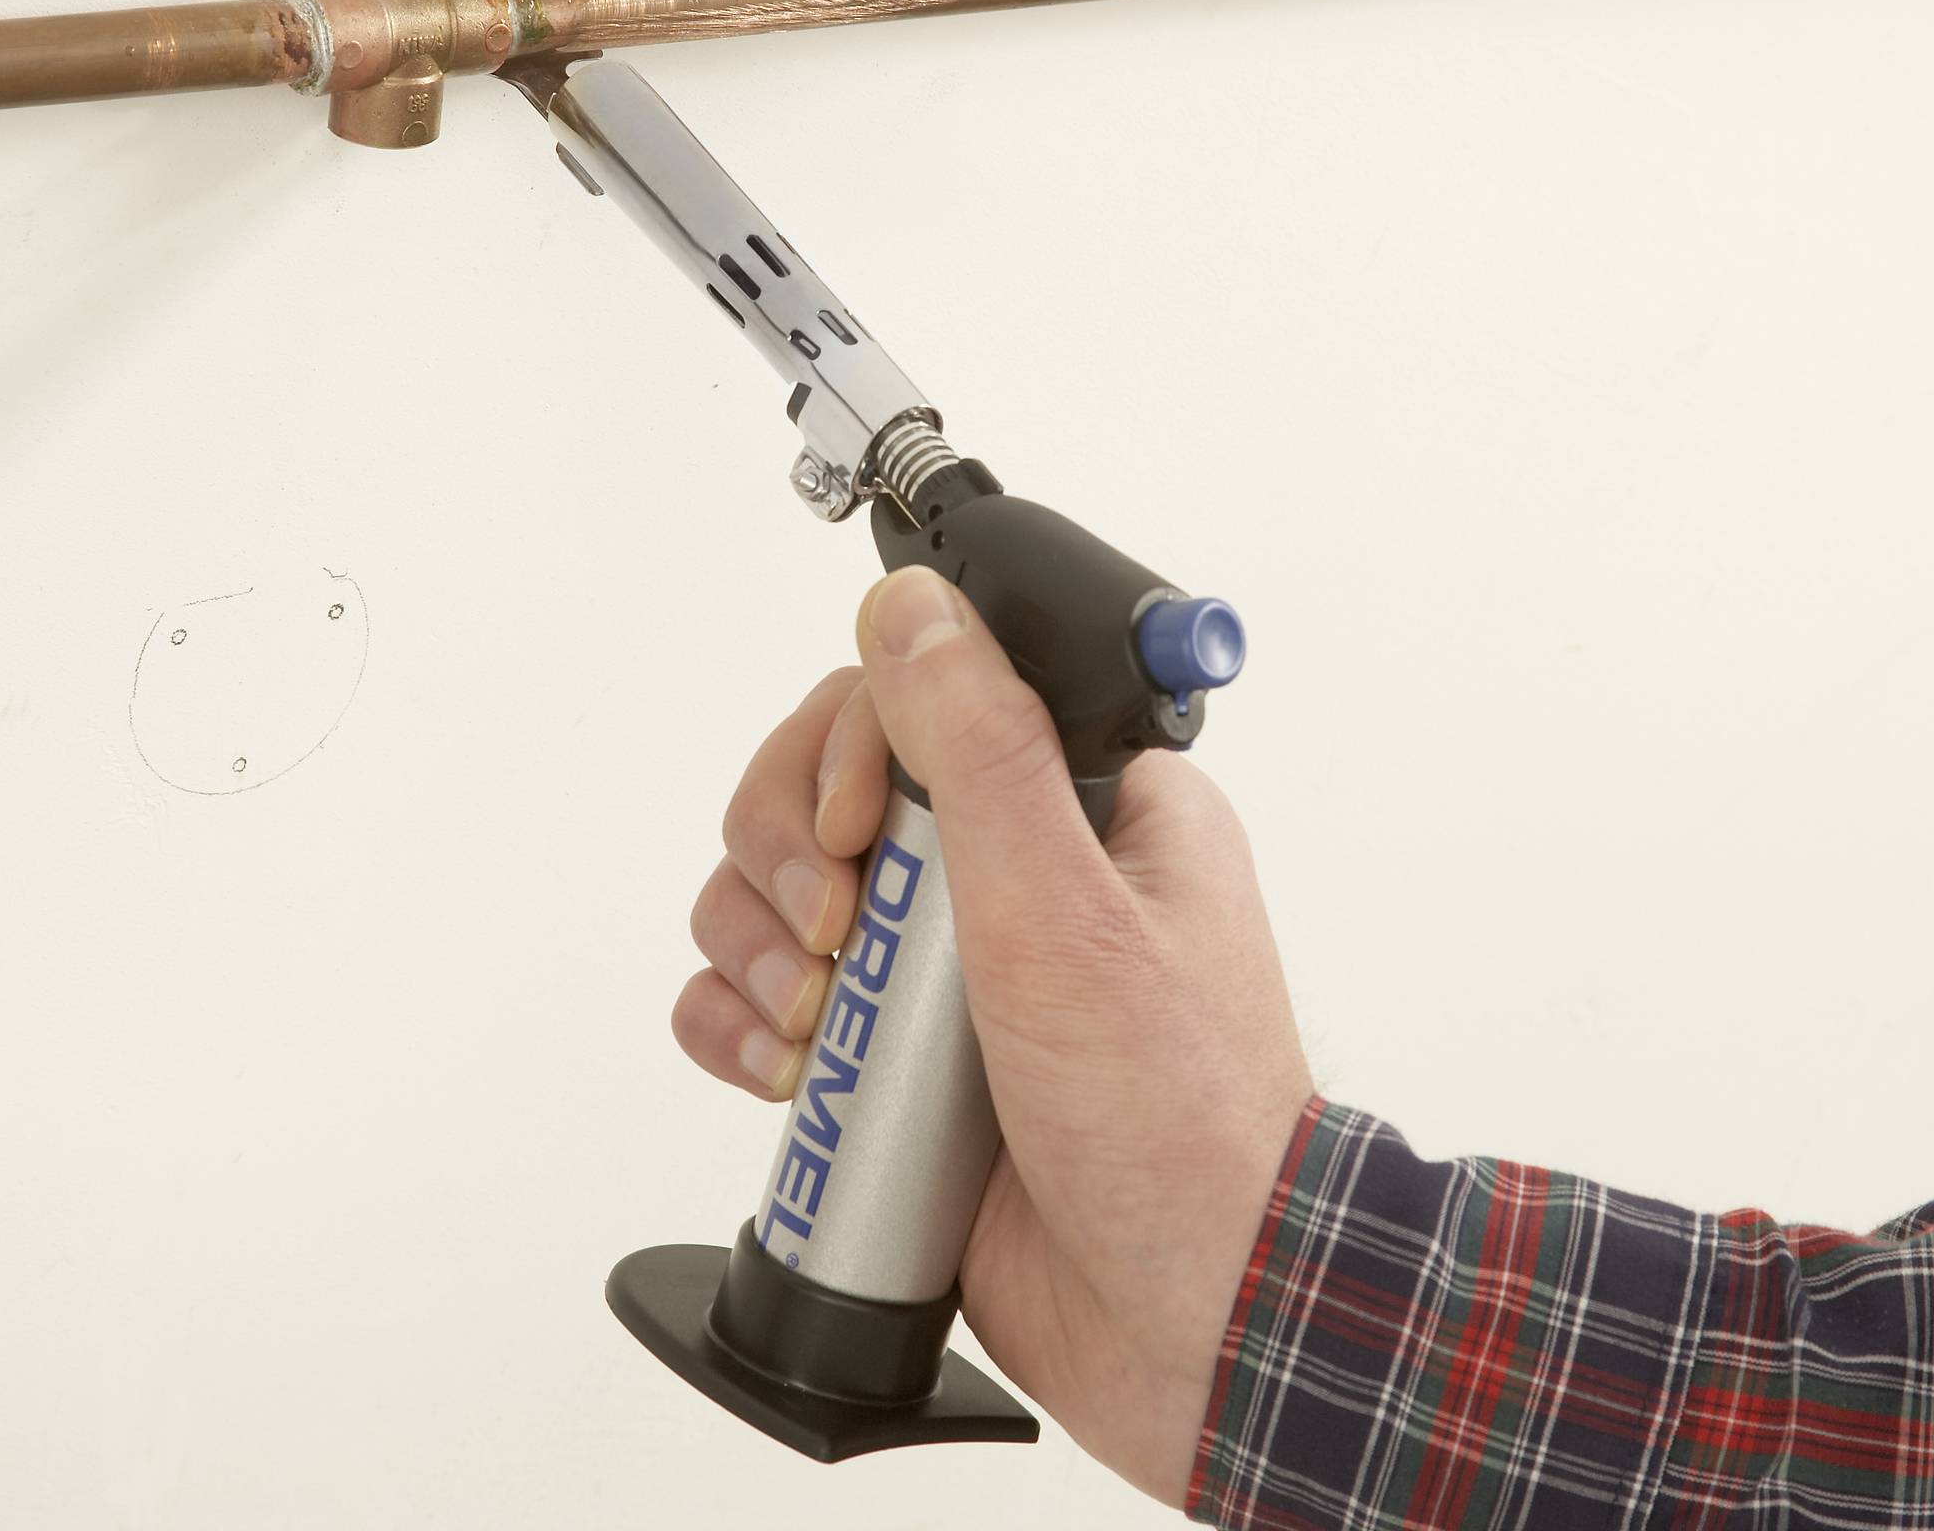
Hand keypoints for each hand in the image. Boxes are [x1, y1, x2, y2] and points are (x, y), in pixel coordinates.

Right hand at [673, 566, 1313, 1502]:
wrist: (1192, 1325)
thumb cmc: (1175, 1123)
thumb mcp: (1067, 910)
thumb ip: (980, 751)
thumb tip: (915, 609)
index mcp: (1090, 809)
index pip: (919, 701)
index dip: (848, 754)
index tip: (852, 836)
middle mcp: (1012, 879)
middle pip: (824, 795)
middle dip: (791, 863)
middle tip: (833, 944)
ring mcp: (946, 980)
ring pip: (780, 902)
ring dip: (759, 953)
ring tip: (810, 1031)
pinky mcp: (895, 1071)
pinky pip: (766, 1013)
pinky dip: (741, 1030)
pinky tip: (777, 1071)